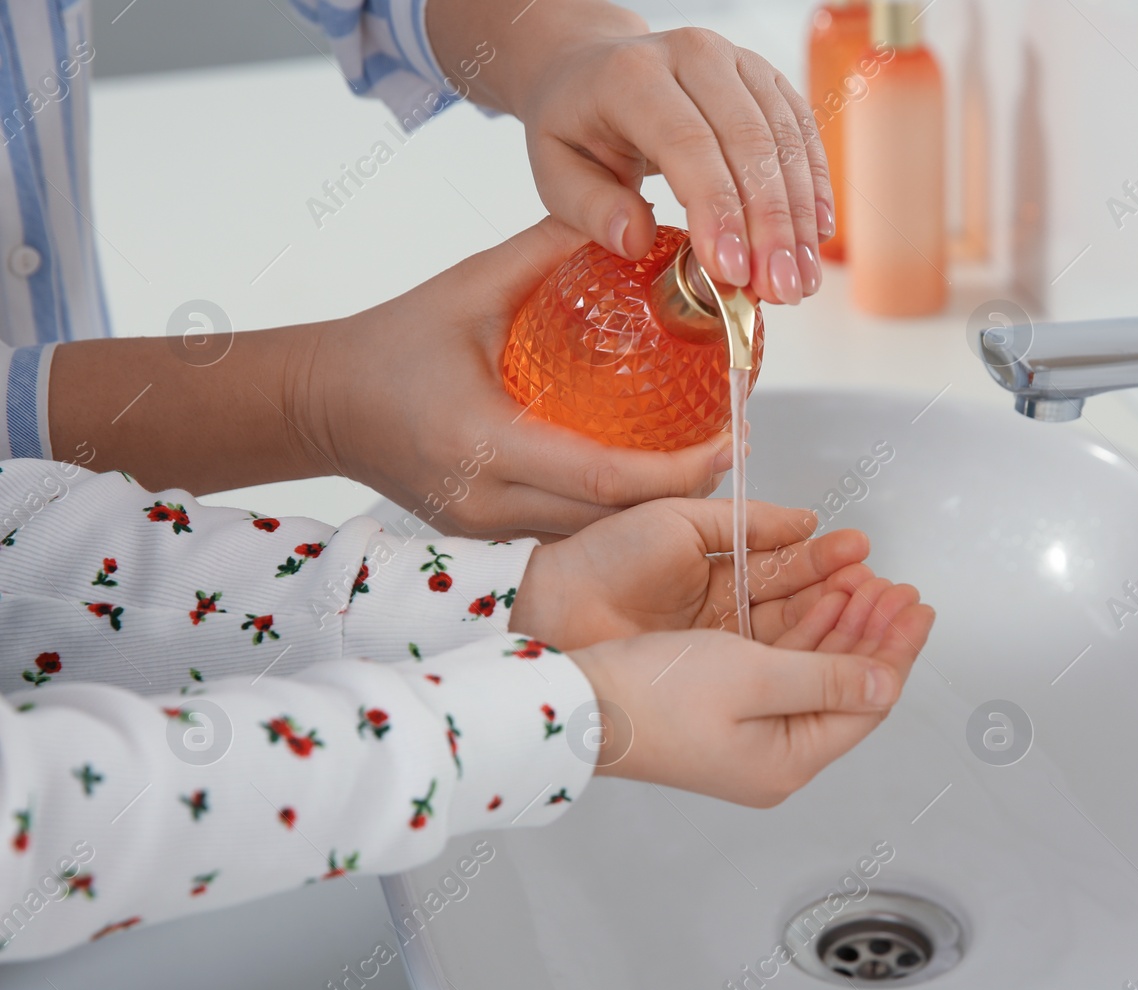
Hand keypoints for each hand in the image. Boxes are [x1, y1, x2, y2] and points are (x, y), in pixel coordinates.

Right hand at [309, 218, 733, 538]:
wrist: (320, 403)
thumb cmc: (388, 342)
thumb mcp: (467, 286)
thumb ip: (547, 251)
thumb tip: (632, 224)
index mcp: (483, 444)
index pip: (604, 478)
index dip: (678, 469)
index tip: (731, 438)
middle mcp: (487, 501)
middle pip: (612, 520)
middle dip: (684, 491)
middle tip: (735, 444)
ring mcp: (486, 529)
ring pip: (594, 534)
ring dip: (653, 505)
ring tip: (704, 456)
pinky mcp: (486, 535)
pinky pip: (568, 531)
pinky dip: (613, 507)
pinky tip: (647, 471)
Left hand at [428, 0, 829, 304]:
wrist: (594, 70)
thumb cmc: (576, 125)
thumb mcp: (555, 171)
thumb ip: (589, 209)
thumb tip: (635, 241)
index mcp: (632, 75)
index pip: (687, 142)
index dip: (716, 209)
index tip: (730, 271)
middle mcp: (693, 54)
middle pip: (747, 142)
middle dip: (768, 226)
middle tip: (776, 291)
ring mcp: (737, 61)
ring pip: (784, 140)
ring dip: (797, 217)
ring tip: (798, 281)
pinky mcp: (766, 78)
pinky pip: (802, 133)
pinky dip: (813, 188)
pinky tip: (814, 236)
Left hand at [511, 497, 872, 647]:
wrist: (555, 607)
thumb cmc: (604, 561)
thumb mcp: (683, 524)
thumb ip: (752, 524)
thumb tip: (810, 523)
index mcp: (719, 577)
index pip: (790, 573)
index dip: (830, 565)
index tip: (867, 553)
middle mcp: (726, 619)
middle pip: (802, 611)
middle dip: (848, 598)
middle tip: (888, 586)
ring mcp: (722, 654)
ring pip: (795, 641)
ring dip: (838, 623)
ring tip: (878, 604)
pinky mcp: (715, 682)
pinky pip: (773, 668)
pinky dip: (810, 652)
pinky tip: (841, 631)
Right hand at [568, 580, 933, 806]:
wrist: (577, 700)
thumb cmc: (652, 694)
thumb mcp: (753, 677)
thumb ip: (826, 679)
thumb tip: (884, 683)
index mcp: (788, 760)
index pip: (867, 700)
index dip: (896, 649)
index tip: (917, 606)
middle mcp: (774, 756)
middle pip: (846, 688)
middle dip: (874, 632)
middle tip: (896, 587)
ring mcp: (749, 735)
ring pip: (816, 674)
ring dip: (841, 626)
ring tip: (866, 583)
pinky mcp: (725, 712)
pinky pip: (783, 669)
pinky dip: (805, 633)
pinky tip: (821, 600)